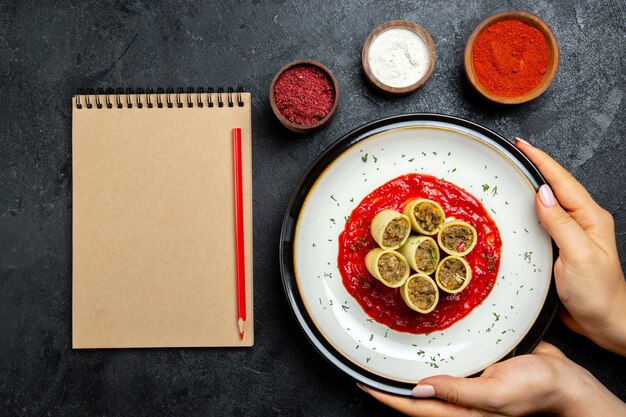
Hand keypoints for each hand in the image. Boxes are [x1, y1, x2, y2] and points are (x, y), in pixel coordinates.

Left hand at [359, 342, 625, 416]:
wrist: (565, 380)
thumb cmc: (536, 390)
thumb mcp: (496, 393)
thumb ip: (458, 392)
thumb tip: (419, 388)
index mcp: (461, 411)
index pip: (412, 406)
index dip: (385, 396)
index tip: (362, 380)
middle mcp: (459, 399)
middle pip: (416, 394)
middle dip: (390, 382)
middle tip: (367, 363)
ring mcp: (466, 384)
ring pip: (429, 377)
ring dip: (407, 367)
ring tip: (385, 351)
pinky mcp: (476, 368)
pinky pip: (447, 363)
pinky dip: (431, 354)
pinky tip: (422, 340)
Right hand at [515, 138, 625, 354]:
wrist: (606, 323)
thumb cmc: (598, 294)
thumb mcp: (579, 256)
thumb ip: (561, 223)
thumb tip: (542, 193)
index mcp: (591, 218)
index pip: (562, 181)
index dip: (541, 161)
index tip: (522, 145)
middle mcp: (582, 222)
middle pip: (556, 186)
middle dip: (535, 166)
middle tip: (512, 154)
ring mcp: (572, 234)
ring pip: (549, 202)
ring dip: (530, 186)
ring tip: (510, 174)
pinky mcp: (561, 247)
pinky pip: (543, 221)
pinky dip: (529, 209)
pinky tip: (518, 209)